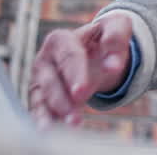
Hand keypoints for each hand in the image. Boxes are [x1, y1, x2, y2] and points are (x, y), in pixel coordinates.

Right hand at [27, 11, 132, 127]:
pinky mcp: (42, 95)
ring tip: (68, 126)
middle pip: (52, 80)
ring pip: (43, 97)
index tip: (82, 92)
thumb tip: (112, 67)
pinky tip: (49, 129)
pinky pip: (40, 108)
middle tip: (74, 117)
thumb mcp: (117, 26)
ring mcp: (41, 78)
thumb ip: (116, 39)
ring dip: (54, 114)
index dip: (75, 74)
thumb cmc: (105, 36)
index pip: (68, 57)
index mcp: (61, 39)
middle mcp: (45, 58)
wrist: (95, 46)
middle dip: (62, 99)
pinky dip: (43, 119)